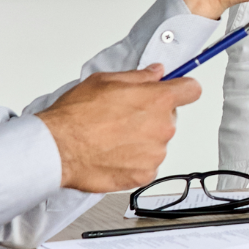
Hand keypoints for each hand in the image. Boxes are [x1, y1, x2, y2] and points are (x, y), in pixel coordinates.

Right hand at [36, 69, 199, 191]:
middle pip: (169, 118)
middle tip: (124, 117)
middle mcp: (162, 127)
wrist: (57, 149)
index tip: (177, 90)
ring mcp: (155, 153)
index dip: (182, 88)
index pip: (191, 90)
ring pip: (157, 142)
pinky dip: (134, 161)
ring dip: (142, 140)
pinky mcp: (144, 175)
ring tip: (113, 137)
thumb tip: (154, 73)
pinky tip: (113, 154)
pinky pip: (147, 164)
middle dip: (152, 116)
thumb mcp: (104, 81)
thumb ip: (138, 77)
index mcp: (156, 100)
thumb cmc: (75, 116)